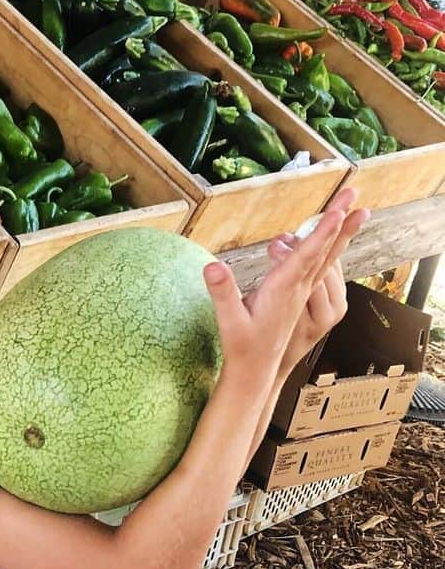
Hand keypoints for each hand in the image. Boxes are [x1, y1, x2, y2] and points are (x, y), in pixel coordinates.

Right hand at [203, 187, 368, 387]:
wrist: (255, 371)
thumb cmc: (240, 347)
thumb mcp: (228, 321)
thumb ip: (222, 293)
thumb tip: (212, 266)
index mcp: (282, 292)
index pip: (305, 259)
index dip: (321, 235)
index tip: (338, 213)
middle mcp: (297, 290)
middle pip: (324, 252)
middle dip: (340, 223)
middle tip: (355, 196)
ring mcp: (301, 293)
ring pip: (326, 259)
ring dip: (341, 233)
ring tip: (357, 211)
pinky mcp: (298, 297)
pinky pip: (320, 268)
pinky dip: (327, 249)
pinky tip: (333, 239)